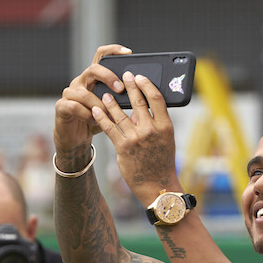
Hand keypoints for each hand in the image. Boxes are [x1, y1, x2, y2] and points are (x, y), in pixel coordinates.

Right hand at [54, 44, 132, 157]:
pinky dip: (87, 115)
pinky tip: (94, 122)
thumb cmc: (97, 121)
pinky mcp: (62, 106)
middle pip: (93, 69)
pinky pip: (75, 107)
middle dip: (109, 77)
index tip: (128, 53)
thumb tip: (144, 99)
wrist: (76, 138)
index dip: (113, 50)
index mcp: (94, 78)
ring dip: (99, 105)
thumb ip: (123, 101)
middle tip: (121, 88)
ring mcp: (70, 93)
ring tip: (109, 116)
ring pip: (84, 93)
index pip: (101, 55)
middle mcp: (81, 81)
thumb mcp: (113, 109)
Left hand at [91, 72, 178, 204]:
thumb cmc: (162, 163)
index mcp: (165, 127)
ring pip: (121, 114)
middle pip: (138, 101)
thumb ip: (154, 124)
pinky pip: (110, 128)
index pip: (156, 98)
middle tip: (124, 76)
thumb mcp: (165, 142)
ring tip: (105, 94)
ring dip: (111, 101)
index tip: (140, 77)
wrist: (157, 187)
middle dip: (129, 86)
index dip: (146, 84)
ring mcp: (137, 139)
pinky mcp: (123, 148)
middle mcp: (151, 130)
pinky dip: (102, 117)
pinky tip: (96, 110)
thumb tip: (139, 109)